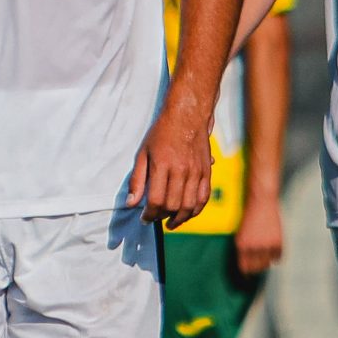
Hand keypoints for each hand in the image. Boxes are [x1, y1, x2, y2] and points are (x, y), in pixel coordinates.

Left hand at [126, 108, 212, 226]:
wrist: (187, 115)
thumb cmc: (161, 133)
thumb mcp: (143, 153)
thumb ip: (136, 180)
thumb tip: (131, 204)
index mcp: (162, 165)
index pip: (156, 200)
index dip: (149, 214)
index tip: (144, 218)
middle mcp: (181, 170)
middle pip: (172, 206)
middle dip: (162, 217)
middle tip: (156, 218)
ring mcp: (196, 172)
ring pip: (189, 206)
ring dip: (179, 219)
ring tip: (171, 222)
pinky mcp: (206, 172)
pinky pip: (203, 198)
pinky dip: (196, 210)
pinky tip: (187, 214)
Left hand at [232, 190, 284, 276]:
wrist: (262, 201)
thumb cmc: (250, 215)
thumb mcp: (241, 233)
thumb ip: (244, 248)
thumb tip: (246, 264)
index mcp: (241, 245)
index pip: (244, 267)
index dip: (246, 272)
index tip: (248, 274)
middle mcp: (253, 247)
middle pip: (256, 268)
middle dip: (256, 269)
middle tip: (258, 266)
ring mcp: (266, 245)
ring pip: (267, 264)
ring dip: (266, 262)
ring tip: (265, 257)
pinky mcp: (277, 242)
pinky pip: (278, 257)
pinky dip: (276, 255)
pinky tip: (273, 250)